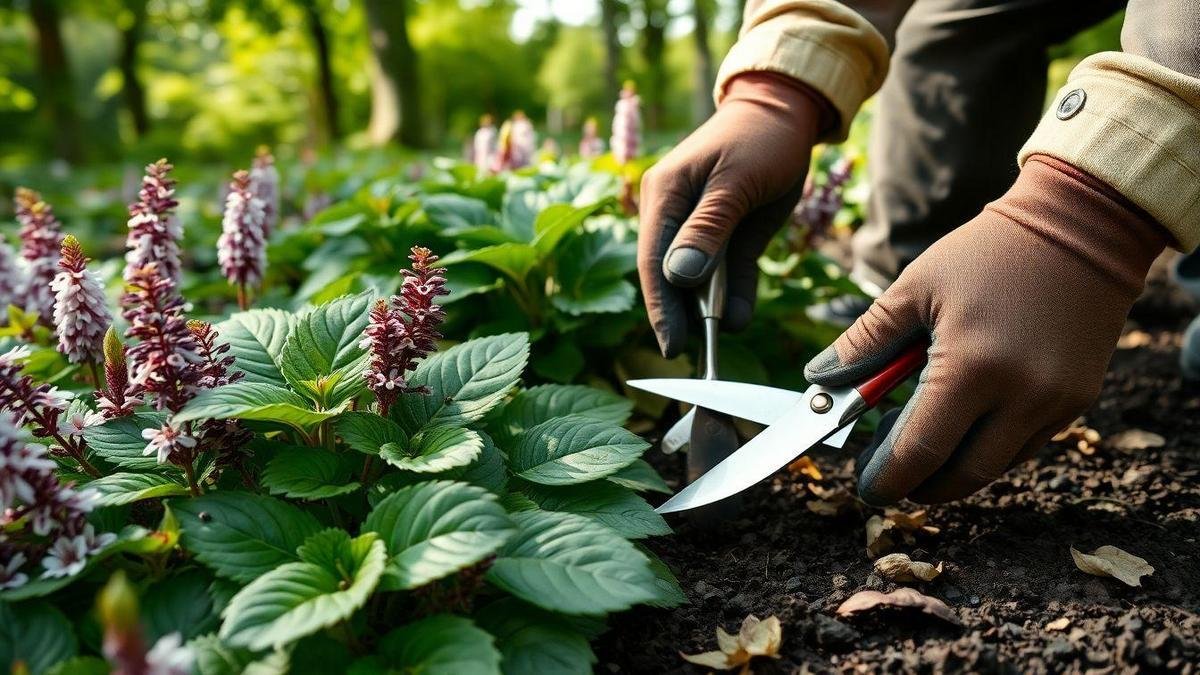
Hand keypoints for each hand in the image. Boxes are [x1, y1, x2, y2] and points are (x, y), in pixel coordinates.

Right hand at [637, 72, 830, 357]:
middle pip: (670, 275)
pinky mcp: (728, 235)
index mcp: (664, 195)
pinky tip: (741, 320)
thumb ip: (708, 229)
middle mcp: (673, 214)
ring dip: (710, 310)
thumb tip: (678, 277)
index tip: (670, 344)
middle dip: (680, 315)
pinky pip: (728, 275)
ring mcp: (700, 227)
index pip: (653, 260)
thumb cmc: (760, 137)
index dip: (659, 306)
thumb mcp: (737, 181)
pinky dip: (735, 297)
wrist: (788, 113)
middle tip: (691, 355)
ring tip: (719, 341)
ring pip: (699, 280)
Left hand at [805, 156, 1168, 504]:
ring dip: (954, 467)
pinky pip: (1026, 444)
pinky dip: (989, 447)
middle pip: (962, 475)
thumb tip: (818, 380)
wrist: (1080, 227)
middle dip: (919, 485)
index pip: (922, 452)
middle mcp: (1022, 396)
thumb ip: (865, 341)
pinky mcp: (1077, 400)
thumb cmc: (987, 253)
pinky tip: (963, 420)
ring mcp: (1056, 403)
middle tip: (888, 473)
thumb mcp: (914, 288)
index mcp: (973, 369)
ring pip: (996, 466)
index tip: (866, 486)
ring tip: (919, 439)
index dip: (888, 479)